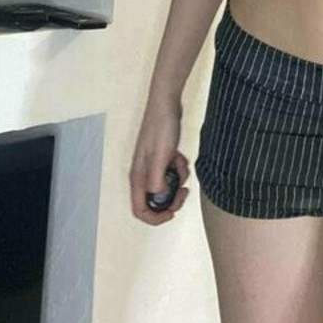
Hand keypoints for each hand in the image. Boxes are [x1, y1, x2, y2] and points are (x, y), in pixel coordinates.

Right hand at [129, 100, 190, 225]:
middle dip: (171, 199)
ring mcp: (153, 166)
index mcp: (138, 177)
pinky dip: (179, 169)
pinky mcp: (162, 159)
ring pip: (166, 187)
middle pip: (155, 201)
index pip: (140, 209)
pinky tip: (181, 158)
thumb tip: (160, 198)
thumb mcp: (160, 156)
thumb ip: (157, 181)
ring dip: (178, 180)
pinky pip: (172, 173)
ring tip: (182, 165)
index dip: (155, 217)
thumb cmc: (161, 127)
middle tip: (183, 190)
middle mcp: (143, 174)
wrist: (167, 104)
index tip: (171, 213)